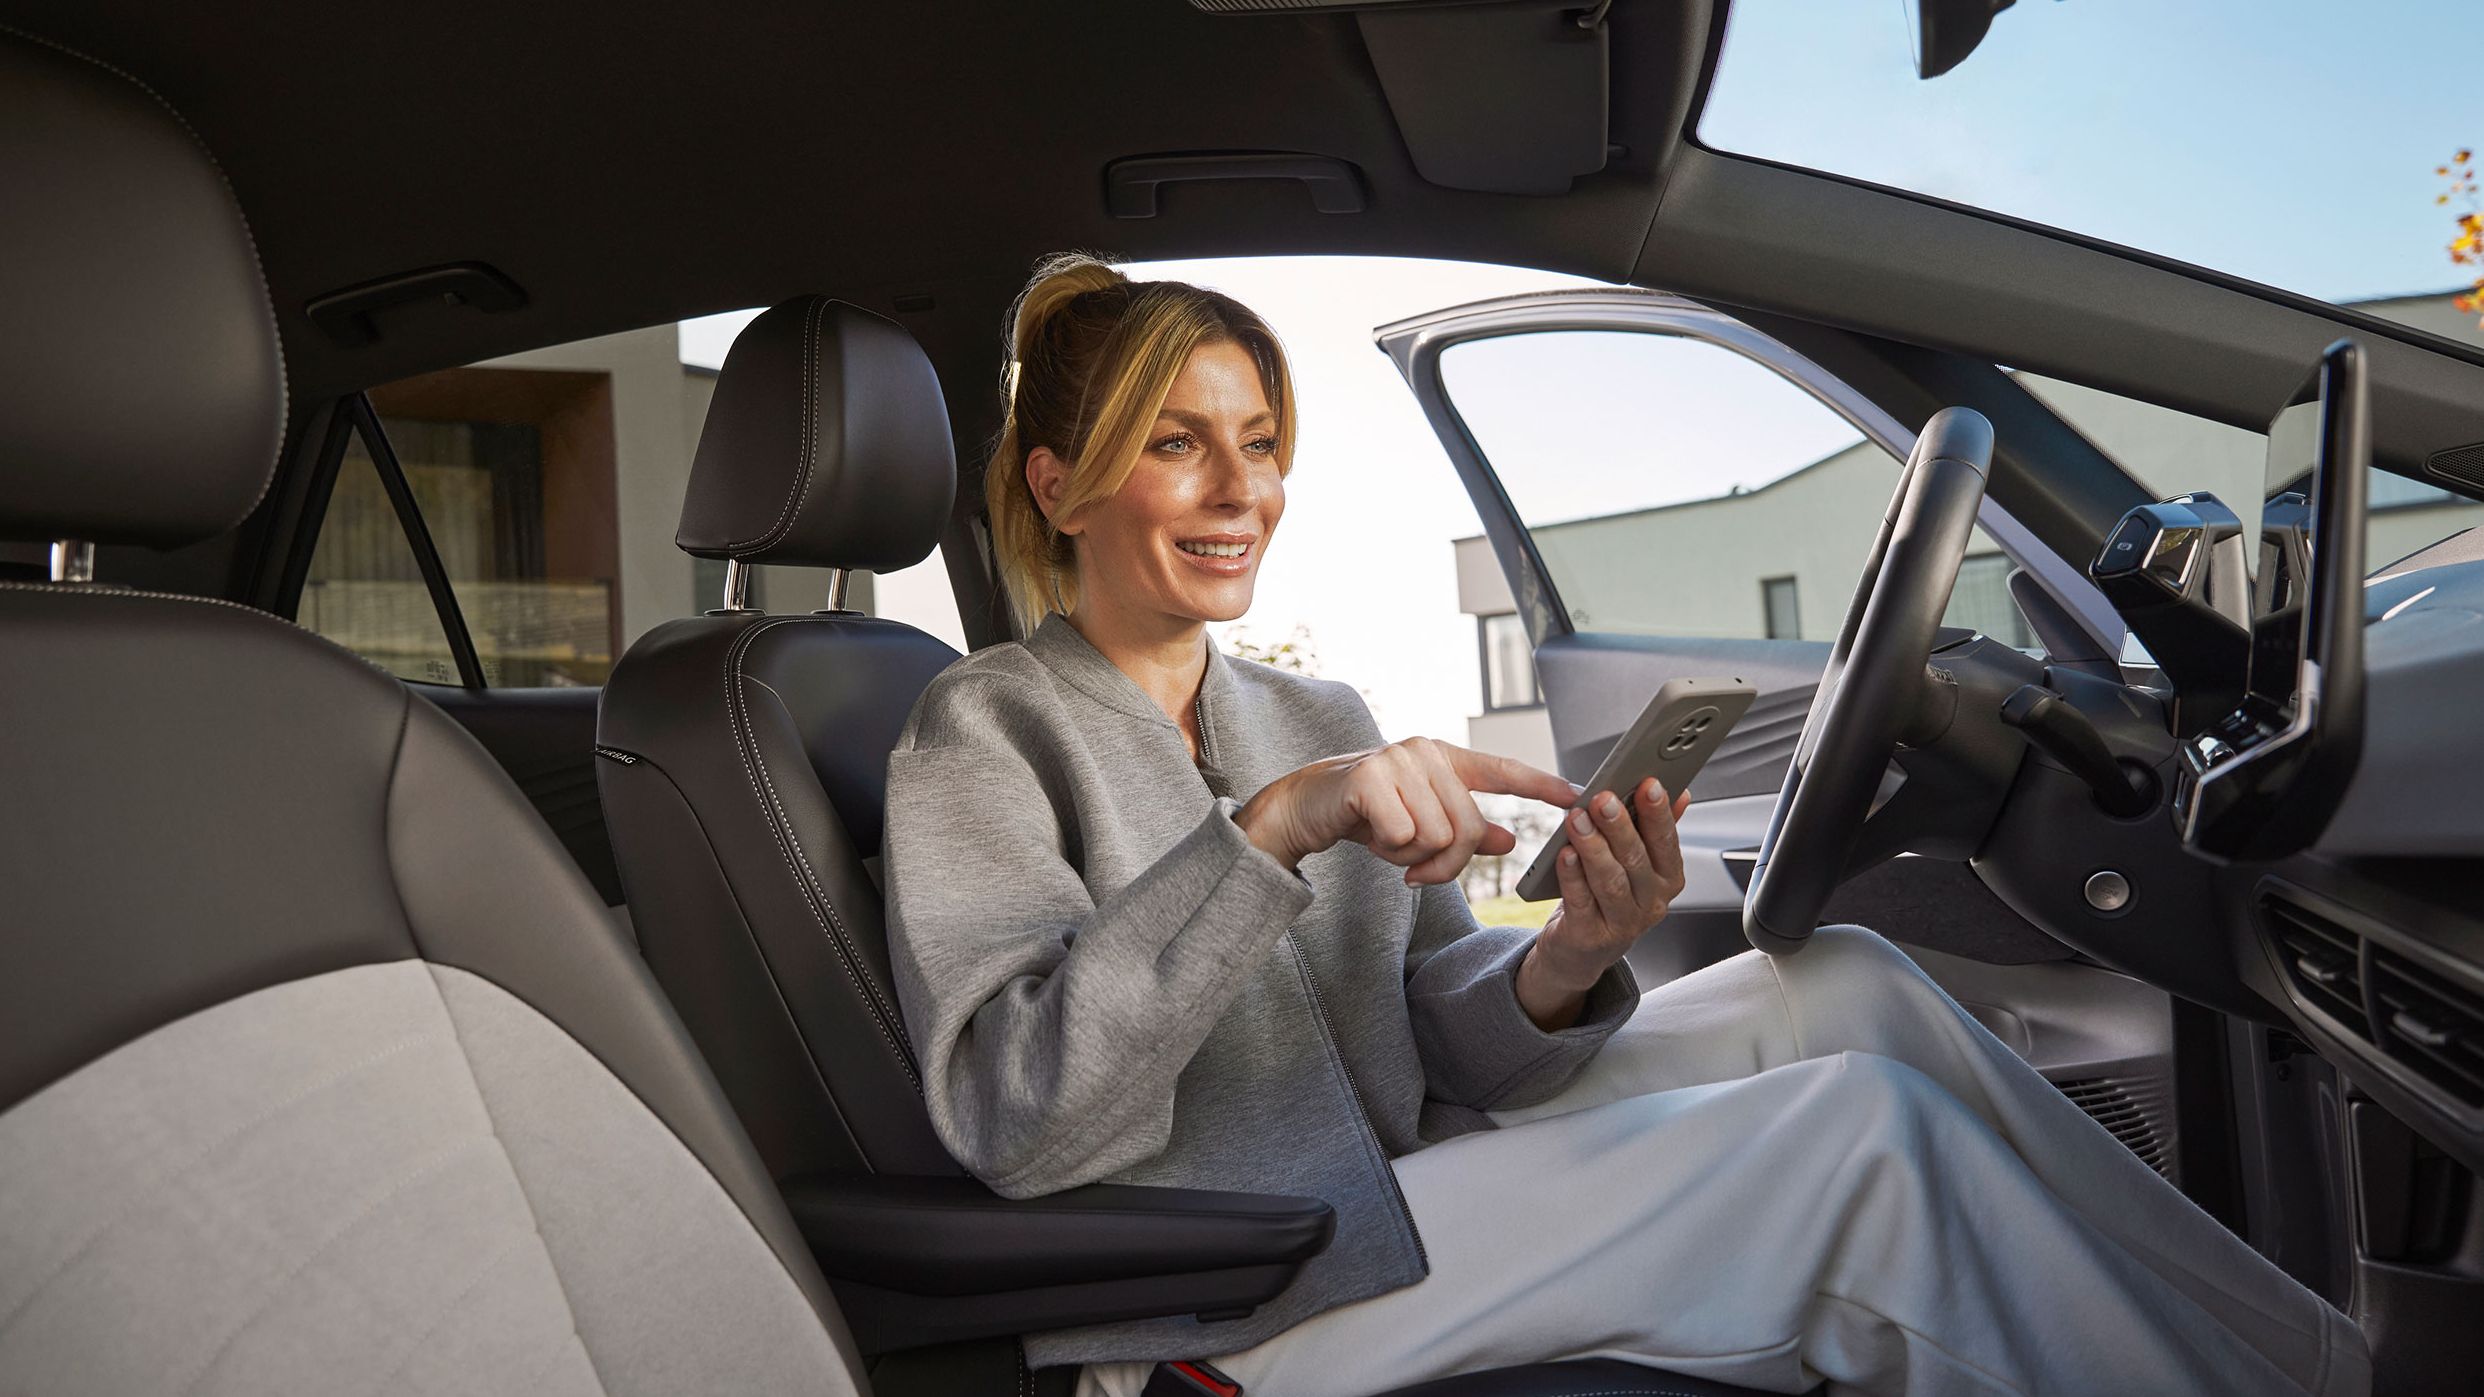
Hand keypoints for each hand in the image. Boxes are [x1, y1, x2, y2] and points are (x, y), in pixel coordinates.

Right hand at [1235, 737, 1578, 884]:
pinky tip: (1370, 836)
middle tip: (1415, 871)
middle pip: (1468, 827)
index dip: (1542, 785)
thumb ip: (1466, 831)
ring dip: (1412, 858)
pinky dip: (1388, 850)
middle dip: (1445, 863)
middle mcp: (1426, 752)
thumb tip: (1508, 840)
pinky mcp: (1370, 778)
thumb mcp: (1421, 825)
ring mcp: (1398, 761)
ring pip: (1438, 836)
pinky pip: (1405, 835)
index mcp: (1444, 759)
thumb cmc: (1367, 815)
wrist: (1305, 807)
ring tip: (1388, 843)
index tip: (1578, 797)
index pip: (1502, 770)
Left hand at [1514, 777, 1691, 1028]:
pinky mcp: (1590, 936)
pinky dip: (1572, 876)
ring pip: (1610, 880)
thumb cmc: (1608, 898)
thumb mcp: (1638, 865)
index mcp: (1667, 879)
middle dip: (1620, 826)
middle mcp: (1651, 903)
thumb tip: (1681, 793)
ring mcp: (1623, 923)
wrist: (1581, 951)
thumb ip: (1655, 830)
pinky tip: (1564, 854)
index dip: (1659, 813)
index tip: (1648, 783)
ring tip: (1577, 819)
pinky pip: (1581, 901)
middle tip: (1603, 798)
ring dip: (1593, 846)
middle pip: (1637, 859)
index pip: (1667, 842)